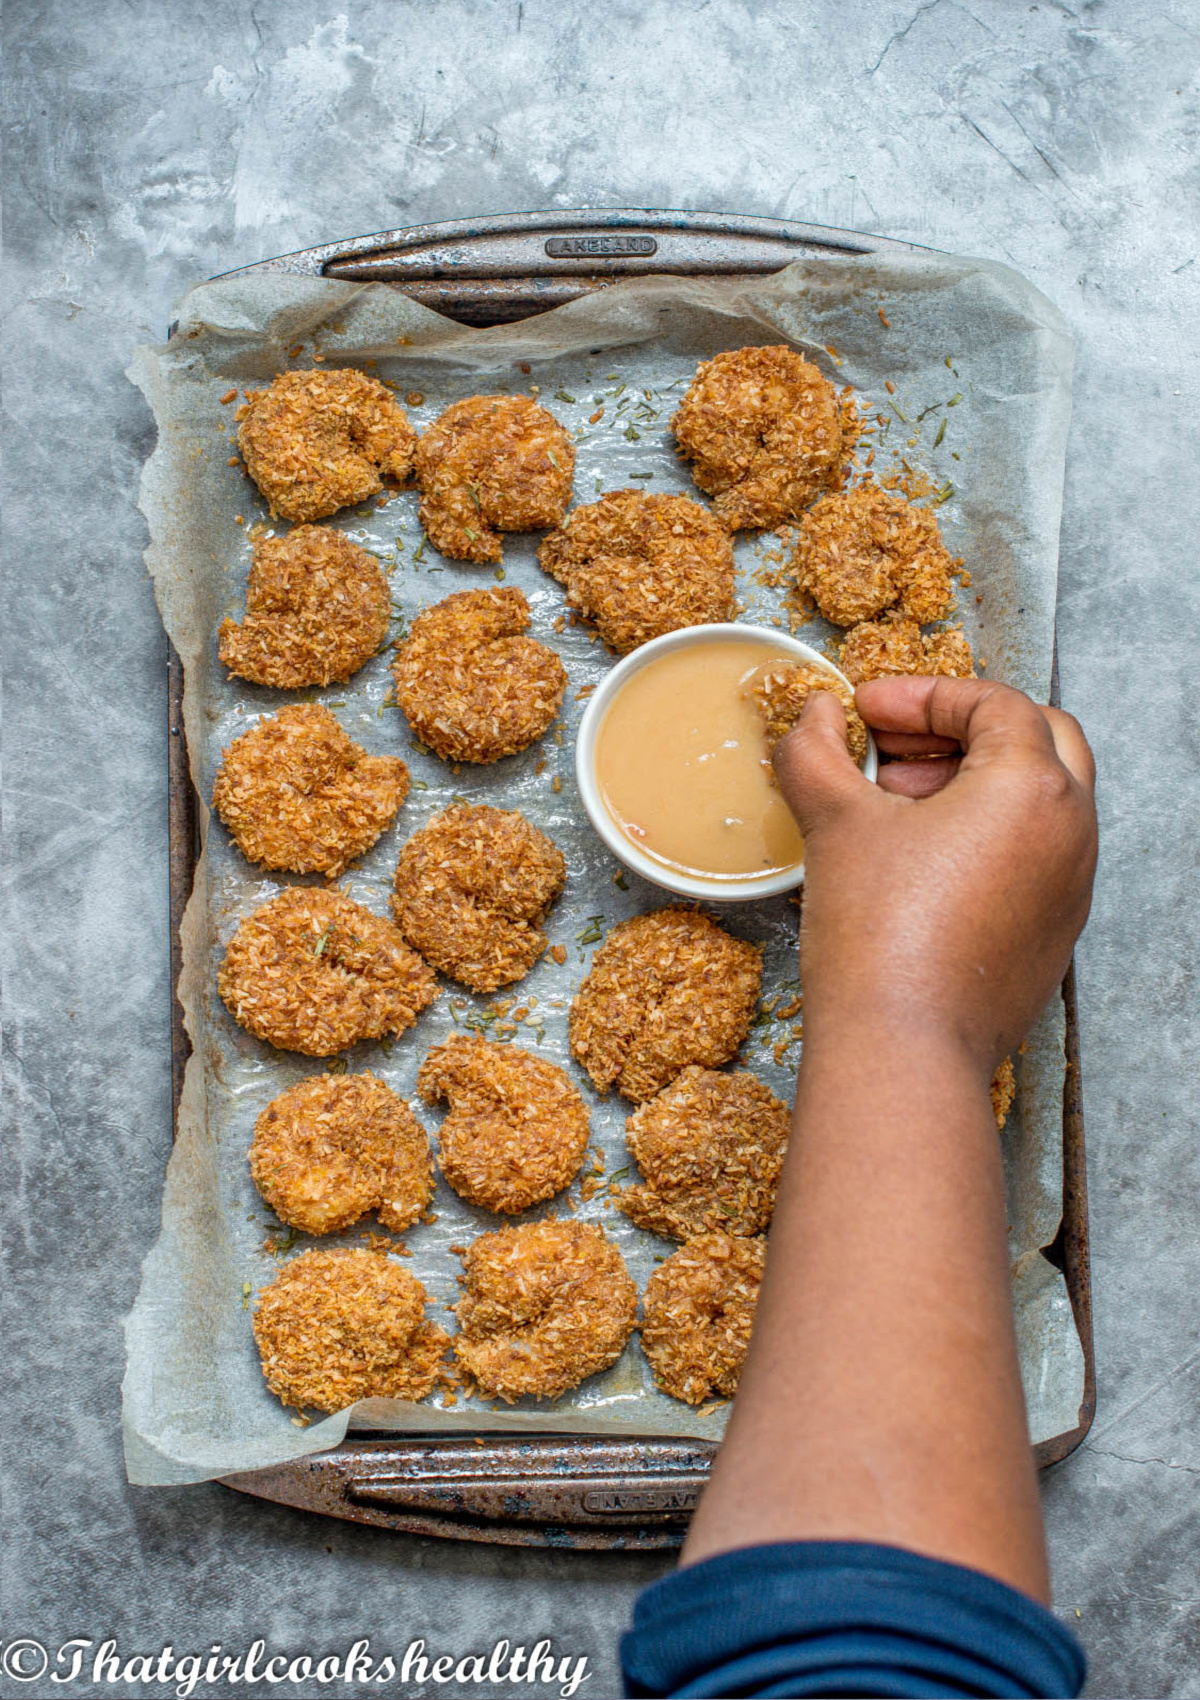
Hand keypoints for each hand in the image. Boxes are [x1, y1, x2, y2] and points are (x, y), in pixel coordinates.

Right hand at [773, 676, 1096, 1068]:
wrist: (904, 1050)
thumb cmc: (879, 935)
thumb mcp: (835, 822)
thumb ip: (817, 751)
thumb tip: (813, 717)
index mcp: (1032, 787)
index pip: (992, 703)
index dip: (923, 695)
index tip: (866, 710)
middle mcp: (1072, 831)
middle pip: (1040, 739)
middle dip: (964, 729)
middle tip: (896, 745)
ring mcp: (1071, 887)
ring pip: (1040, 801)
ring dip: (974, 783)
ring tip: (896, 803)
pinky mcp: (1055, 936)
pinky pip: (1034, 858)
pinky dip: (987, 837)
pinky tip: (918, 863)